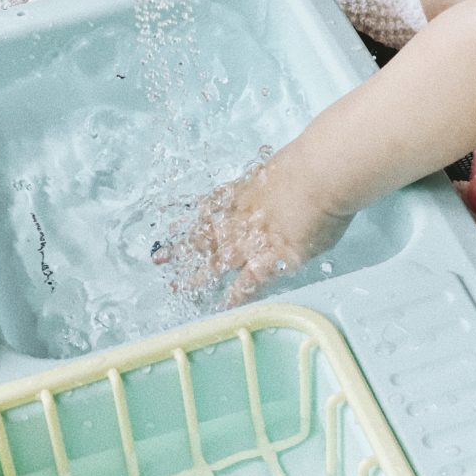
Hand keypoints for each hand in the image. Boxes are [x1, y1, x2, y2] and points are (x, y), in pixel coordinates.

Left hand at [153, 146, 352, 308]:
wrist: (316, 179)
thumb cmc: (304, 168)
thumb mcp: (276, 171)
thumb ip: (267, 185)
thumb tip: (271, 189)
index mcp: (239, 195)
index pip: (208, 209)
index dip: (190, 219)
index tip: (170, 227)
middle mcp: (237, 219)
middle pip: (203, 237)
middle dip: (181, 249)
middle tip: (159, 258)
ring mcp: (248, 242)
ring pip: (216, 263)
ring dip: (197, 276)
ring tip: (178, 288)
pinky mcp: (267, 261)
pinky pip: (247, 284)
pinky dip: (236, 296)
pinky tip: (225, 307)